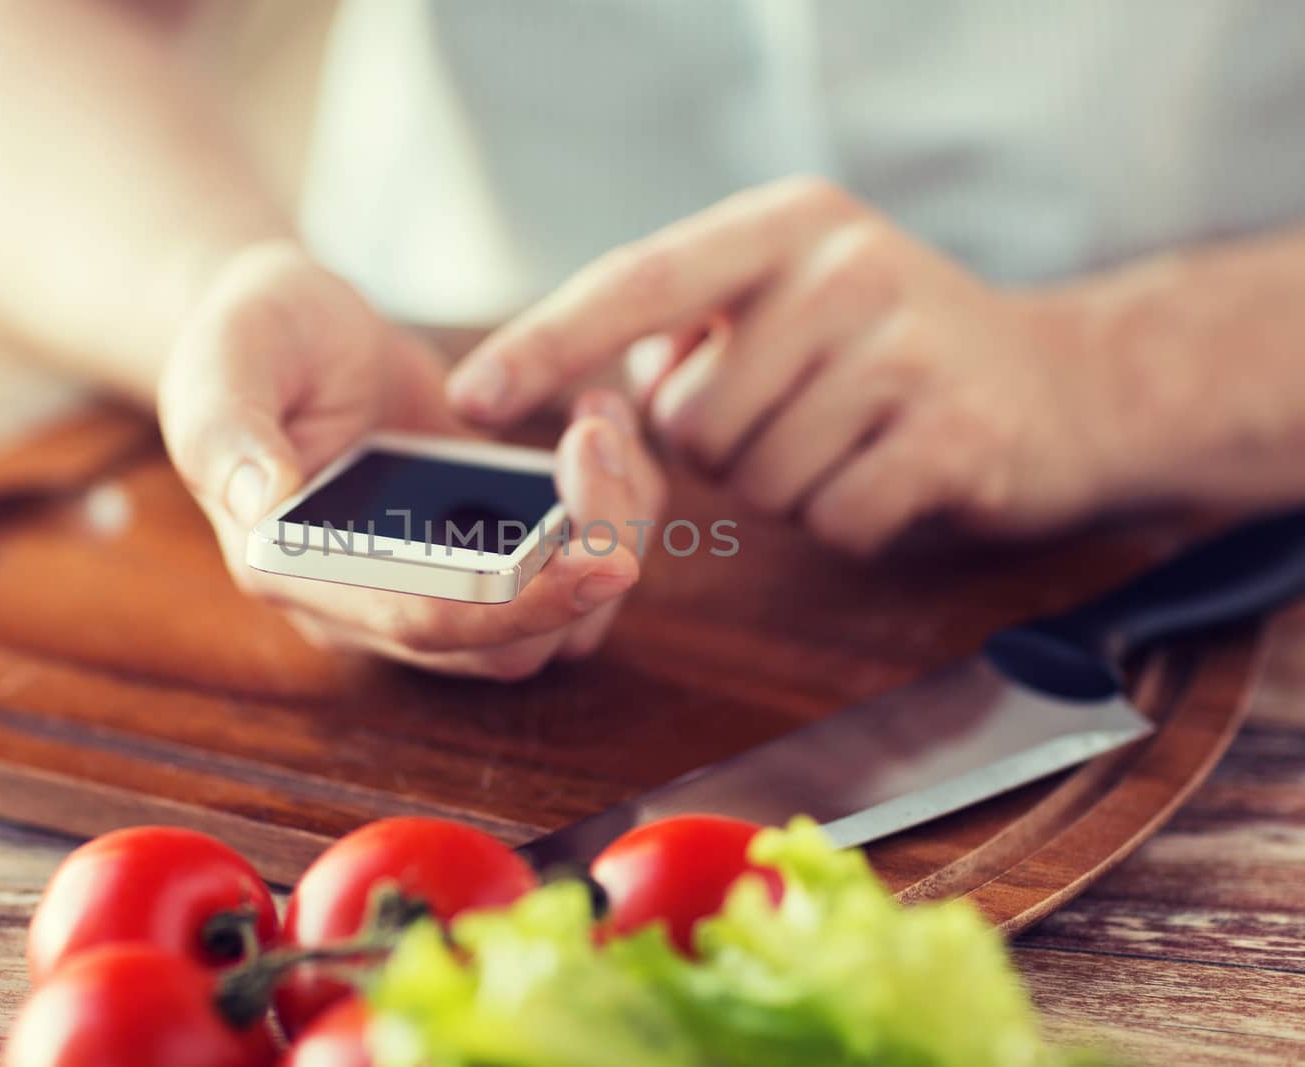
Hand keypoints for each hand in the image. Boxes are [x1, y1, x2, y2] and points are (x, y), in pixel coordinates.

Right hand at [160, 242, 664, 678]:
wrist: (296, 330)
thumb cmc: (251, 340)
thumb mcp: (225, 363)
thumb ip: (229, 432)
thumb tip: (262, 502)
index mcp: (297, 571)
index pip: (421, 622)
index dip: (514, 606)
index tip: (600, 562)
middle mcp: (370, 601)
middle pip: (506, 642)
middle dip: (582, 561)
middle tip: (605, 443)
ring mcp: (434, 581)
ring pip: (551, 623)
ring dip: (605, 536)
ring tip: (603, 424)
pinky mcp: (484, 549)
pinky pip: (566, 570)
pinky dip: (608, 516)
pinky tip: (601, 430)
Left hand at [447, 179, 1125, 554]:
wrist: (1067, 389)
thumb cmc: (891, 354)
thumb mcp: (792, 300)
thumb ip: (691, 329)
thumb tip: (588, 391)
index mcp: (786, 225)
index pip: (637, 284)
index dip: (545, 344)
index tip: (469, 397)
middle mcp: (843, 267)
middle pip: (692, 421)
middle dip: (725, 448)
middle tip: (805, 415)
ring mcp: (907, 346)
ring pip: (758, 480)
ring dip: (790, 486)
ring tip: (857, 437)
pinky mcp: (956, 432)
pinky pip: (833, 520)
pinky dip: (851, 521)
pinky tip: (900, 474)